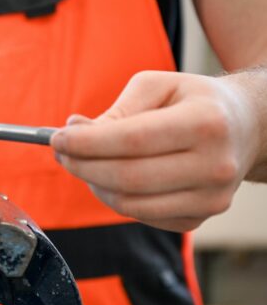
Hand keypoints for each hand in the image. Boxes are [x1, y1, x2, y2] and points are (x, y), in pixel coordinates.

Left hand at [50, 71, 259, 231]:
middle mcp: (214, 165)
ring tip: (82, 163)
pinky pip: (141, 216)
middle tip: (60, 153)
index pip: (132, 140)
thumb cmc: (194, 101)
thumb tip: (74, 132)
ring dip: (94, 184)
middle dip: (82, 166)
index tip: (56, 139)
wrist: (246, 127)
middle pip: (128, 178)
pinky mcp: (200, 218)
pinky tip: (109, 177)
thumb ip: (116, 110)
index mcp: (205, 123)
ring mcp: (211, 198)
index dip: (87, 143)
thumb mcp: (158, 86)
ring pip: (130, 203)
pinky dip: (115, 198)